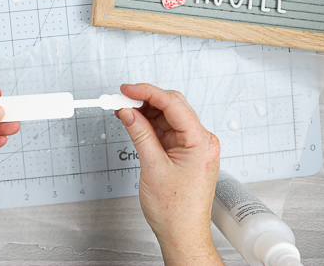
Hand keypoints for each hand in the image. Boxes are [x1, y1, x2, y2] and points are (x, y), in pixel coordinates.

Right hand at [117, 83, 222, 265]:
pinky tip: (135, 124)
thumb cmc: (176, 211)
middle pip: (172, 106)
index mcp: (200, 142)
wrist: (182, 234)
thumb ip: (140, 134)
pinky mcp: (185, 152)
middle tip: (122, 99)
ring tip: (124, 113)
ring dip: (146, 112)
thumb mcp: (153, 167)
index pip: (172, 104)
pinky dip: (150, 125)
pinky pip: (167, 130)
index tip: (126, 89)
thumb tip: (128, 112)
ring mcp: (193, 146)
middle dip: (146, 100)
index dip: (147, 92)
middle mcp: (201, 141)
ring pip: (168, 117)